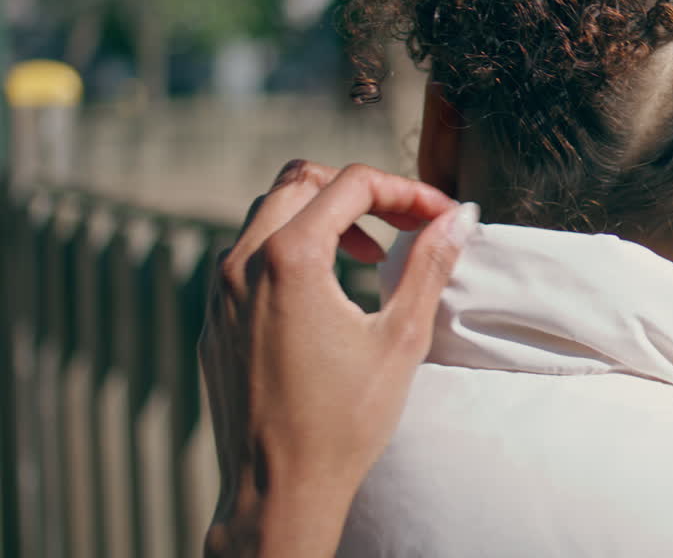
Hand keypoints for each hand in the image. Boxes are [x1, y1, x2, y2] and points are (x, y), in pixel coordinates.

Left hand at [199, 160, 477, 556]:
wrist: (278, 491)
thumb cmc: (342, 422)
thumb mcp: (401, 338)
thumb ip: (429, 266)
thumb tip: (457, 219)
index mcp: (290, 258)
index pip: (352, 184)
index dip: (405, 191)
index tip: (439, 217)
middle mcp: (242, 264)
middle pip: (301, 181)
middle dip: (359, 193)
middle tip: (403, 224)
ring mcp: (219, 292)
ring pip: (268, 214)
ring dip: (322, 218)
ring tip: (368, 255)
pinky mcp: (214, 321)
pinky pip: (247, 259)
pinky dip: (290, 252)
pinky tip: (326, 293)